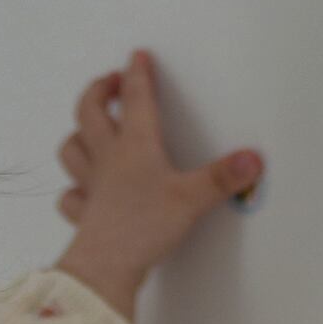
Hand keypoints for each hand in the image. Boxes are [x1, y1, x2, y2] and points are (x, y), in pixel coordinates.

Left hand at [52, 48, 262, 319]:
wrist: (106, 267)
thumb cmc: (143, 228)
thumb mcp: (192, 198)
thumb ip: (223, 177)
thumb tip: (252, 160)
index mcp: (135, 145)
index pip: (135, 97)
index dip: (137, 73)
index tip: (138, 56)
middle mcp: (108, 159)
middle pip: (89, 111)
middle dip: (99, 91)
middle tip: (110, 83)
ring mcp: (90, 186)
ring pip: (72, 148)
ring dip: (78, 134)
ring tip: (90, 129)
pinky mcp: (83, 215)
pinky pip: (70, 196)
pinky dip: (73, 189)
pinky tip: (81, 191)